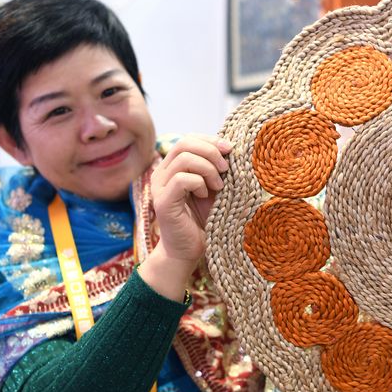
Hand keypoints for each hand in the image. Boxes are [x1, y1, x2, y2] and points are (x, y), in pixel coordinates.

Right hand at [138, 134, 231, 300]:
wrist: (189, 252)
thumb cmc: (205, 221)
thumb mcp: (215, 190)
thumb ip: (217, 170)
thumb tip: (232, 148)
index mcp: (172, 167)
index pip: (188, 139)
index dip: (210, 140)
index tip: (230, 149)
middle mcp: (162, 174)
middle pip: (184, 143)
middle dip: (210, 150)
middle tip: (226, 168)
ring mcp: (159, 187)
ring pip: (183, 159)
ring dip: (207, 168)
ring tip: (218, 185)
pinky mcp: (162, 202)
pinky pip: (181, 179)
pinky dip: (199, 183)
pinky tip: (206, 195)